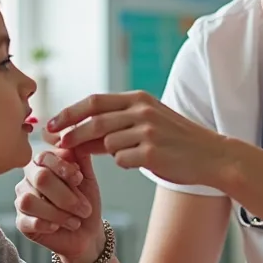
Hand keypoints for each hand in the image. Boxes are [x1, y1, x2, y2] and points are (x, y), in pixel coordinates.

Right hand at [15, 146, 104, 262]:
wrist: (87, 233)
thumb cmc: (86, 202)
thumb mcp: (88, 178)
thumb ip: (80, 156)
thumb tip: (74, 132)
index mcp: (43, 165)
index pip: (44, 157)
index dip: (63, 167)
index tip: (79, 179)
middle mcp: (29, 180)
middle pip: (40, 178)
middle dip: (66, 195)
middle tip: (84, 208)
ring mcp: (22, 201)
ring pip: (30, 201)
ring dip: (58, 213)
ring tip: (74, 221)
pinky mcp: (21, 222)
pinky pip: (27, 220)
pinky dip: (46, 224)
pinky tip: (58, 227)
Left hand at [46, 91, 229, 187]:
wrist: (212, 156)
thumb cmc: (176, 142)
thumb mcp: (146, 124)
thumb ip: (114, 127)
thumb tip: (77, 135)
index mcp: (139, 99)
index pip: (94, 101)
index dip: (69, 112)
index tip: (51, 125)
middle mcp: (142, 111)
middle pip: (94, 121)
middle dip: (70, 134)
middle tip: (56, 145)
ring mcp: (147, 131)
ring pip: (107, 143)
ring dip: (107, 152)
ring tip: (128, 153)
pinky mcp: (151, 153)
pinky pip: (122, 160)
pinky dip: (125, 162)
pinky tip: (142, 161)